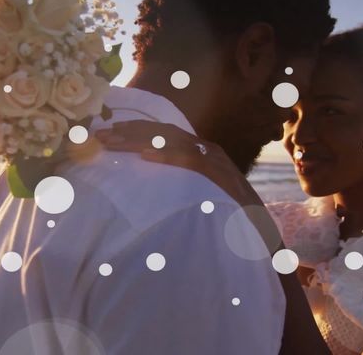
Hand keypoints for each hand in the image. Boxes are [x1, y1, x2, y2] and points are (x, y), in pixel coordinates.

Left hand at [94, 120, 262, 206]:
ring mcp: (216, 162)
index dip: (136, 130)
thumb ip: (182, 182)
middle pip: (164, 133)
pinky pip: (191, 162)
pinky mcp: (221, 177)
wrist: (262, 233)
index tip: (109, 133)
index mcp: (203, 152)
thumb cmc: (228, 217)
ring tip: (113, 141)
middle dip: (130, 131)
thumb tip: (151, 178)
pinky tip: (145, 157)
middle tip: (99, 134)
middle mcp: (209, 150)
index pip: (165, 133)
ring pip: (173, 142)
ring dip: (140, 140)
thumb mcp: (201, 192)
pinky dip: (168, 156)